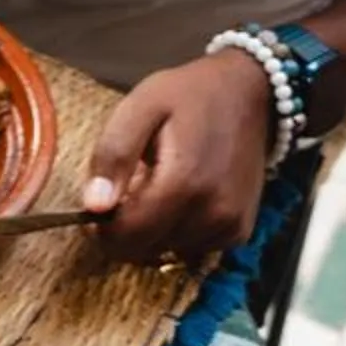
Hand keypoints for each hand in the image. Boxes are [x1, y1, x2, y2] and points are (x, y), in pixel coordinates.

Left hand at [82, 51, 272, 265]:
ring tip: (157, 185)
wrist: (251, 94)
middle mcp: (212, 212)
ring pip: (166, 251)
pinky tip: (181, 197)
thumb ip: (114, 155)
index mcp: (184, 182)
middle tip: (129, 186)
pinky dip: (176, 231)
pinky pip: (191, 248)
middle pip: (144, 249)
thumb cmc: (190, 96)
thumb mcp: (140, 108)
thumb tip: (94, 206)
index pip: (127, 237)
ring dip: (152, 229)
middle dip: (126, 227)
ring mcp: (230, 225)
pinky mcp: (239, 231)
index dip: (101, 229)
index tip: (96, 206)